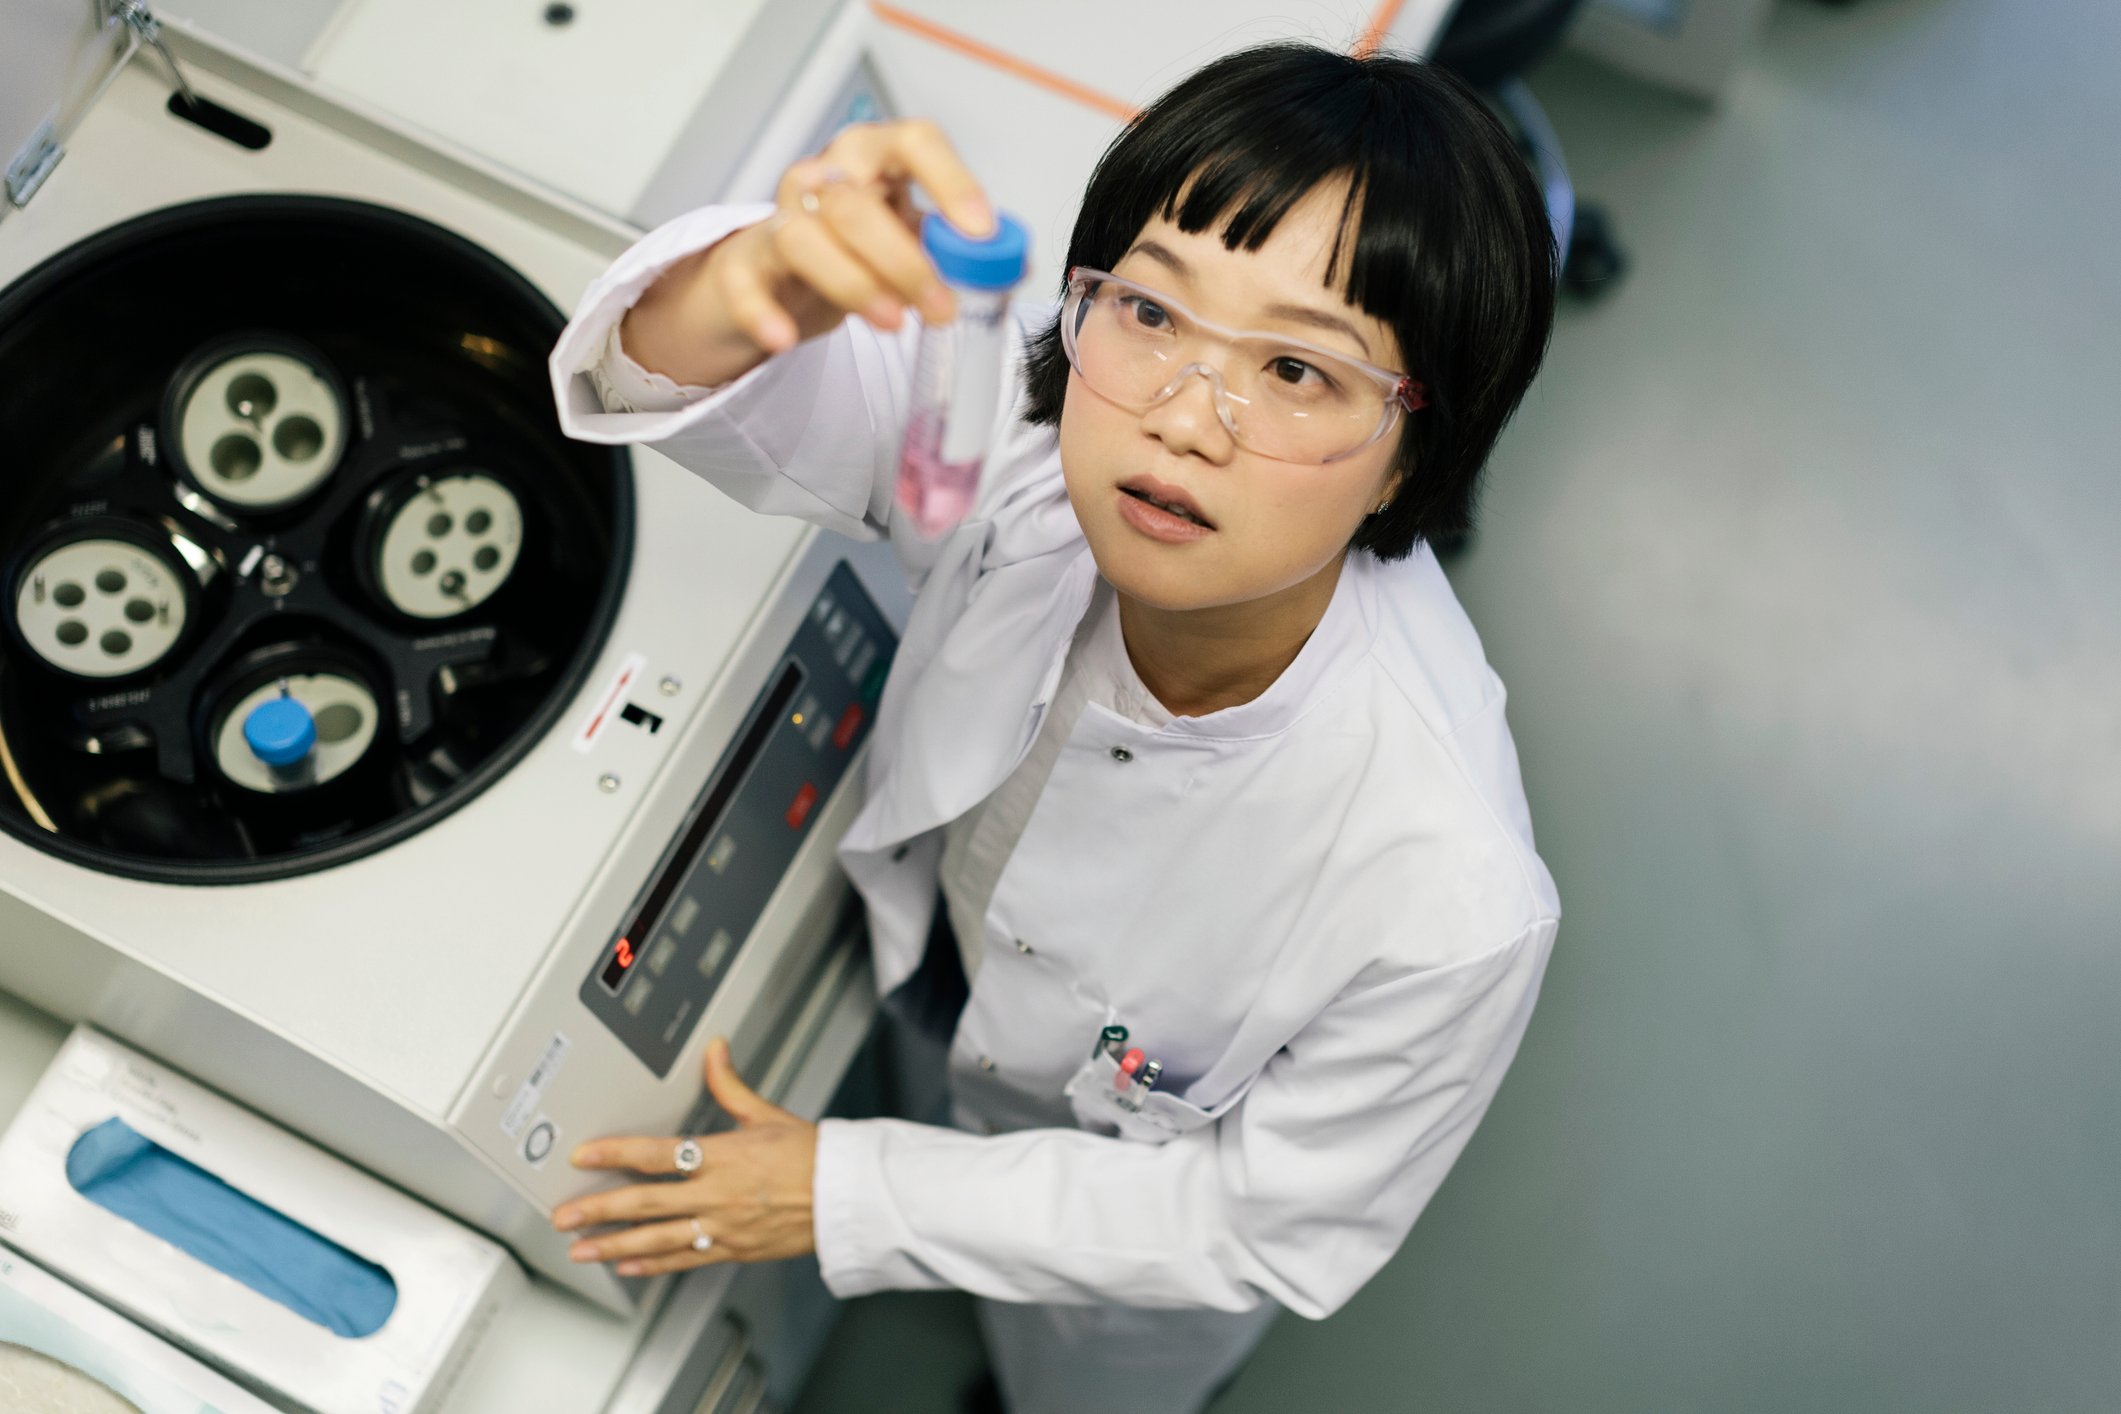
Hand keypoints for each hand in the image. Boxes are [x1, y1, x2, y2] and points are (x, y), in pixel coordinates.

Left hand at [552, 1037, 817, 1276]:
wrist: (845, 1197)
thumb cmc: (813, 1156)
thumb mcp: (767, 1114)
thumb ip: (730, 1085)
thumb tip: (714, 1051)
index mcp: (722, 1156)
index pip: (656, 1155)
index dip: (615, 1154)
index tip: (584, 1156)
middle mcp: (717, 1194)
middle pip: (645, 1203)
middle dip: (599, 1210)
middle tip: (564, 1215)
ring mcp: (722, 1226)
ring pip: (657, 1239)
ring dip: (614, 1246)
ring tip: (582, 1250)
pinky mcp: (732, 1249)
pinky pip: (684, 1260)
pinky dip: (652, 1265)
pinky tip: (628, 1266)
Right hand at [620, 119, 994, 387]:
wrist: (779, 278)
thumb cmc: (855, 250)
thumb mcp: (911, 241)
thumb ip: (954, 251)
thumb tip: (1010, 264)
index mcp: (875, 158)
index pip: (913, 142)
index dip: (950, 181)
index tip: (980, 230)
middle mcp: (823, 176)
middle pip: (855, 204)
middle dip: (905, 262)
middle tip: (943, 309)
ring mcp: (777, 217)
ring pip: (804, 238)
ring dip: (853, 283)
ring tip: (894, 324)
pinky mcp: (742, 265)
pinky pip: (744, 283)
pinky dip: (763, 312)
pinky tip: (784, 340)